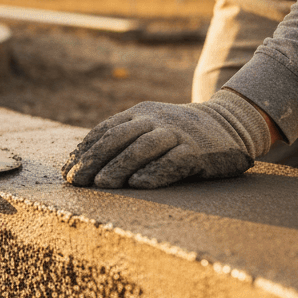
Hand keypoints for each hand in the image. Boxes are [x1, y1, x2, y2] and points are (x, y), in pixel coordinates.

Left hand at [62, 90, 272, 188]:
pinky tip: (138, 184)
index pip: (105, 130)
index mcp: (139, 112)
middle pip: (119, 137)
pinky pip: (174, 162)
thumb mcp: (148, 127)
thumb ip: (120, 140)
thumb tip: (79, 164)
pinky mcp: (198, 152)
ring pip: (143, 147)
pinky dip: (155, 172)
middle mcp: (156, 120)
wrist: (230, 123)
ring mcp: (178, 134)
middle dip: (95, 159)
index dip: (84, 151)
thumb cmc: (177, 133)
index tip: (67, 172)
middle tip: (77, 181)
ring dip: (120, 166)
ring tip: (102, 185)